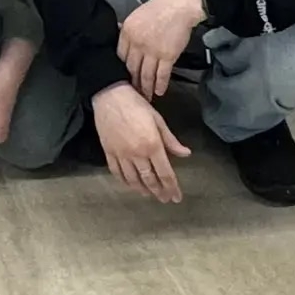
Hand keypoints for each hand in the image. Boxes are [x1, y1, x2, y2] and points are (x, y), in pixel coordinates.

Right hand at [91, 82, 190, 202]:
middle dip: (159, 192)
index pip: (165, 174)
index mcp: (152, 146)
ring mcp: (121, 154)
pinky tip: (130, 184)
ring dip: (142, 189)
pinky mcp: (108, 152)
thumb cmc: (136, 105)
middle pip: (149, 179)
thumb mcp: (158, 120)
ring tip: (149, 194)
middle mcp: (137, 154)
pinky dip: (124, 181)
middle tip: (164, 199)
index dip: (172, 188)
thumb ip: (171, 140)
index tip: (176, 198)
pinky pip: (117, 172)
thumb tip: (186, 154)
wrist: (109, 95)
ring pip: (133, 179)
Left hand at [117, 0, 203, 98]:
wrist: (179, 5)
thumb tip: (125, 44)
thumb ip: (129, 32)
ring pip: (145, 74)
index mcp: (126, 32)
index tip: (124, 77)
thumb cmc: (159, 8)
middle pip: (131, 68)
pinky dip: (160, 85)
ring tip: (146, 97)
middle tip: (133, 93)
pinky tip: (159, 92)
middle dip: (132, 82)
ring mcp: (152, 50)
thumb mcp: (136, 16)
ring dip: (146, 88)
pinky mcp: (167, 56)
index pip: (120, 56)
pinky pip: (162, 74)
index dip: (122, 69)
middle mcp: (136, 43)